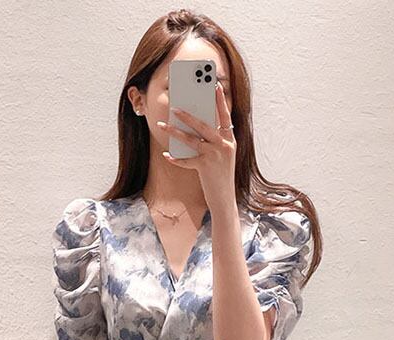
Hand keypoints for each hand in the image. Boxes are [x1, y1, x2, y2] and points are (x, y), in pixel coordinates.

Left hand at [159, 81, 235, 210]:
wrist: (224, 199)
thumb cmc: (220, 176)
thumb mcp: (221, 156)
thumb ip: (213, 141)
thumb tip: (194, 125)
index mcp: (230, 140)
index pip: (225, 116)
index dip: (220, 101)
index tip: (214, 86)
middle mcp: (224, 146)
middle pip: (204, 125)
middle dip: (188, 114)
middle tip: (175, 105)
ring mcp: (215, 156)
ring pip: (192, 140)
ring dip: (175, 131)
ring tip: (163, 124)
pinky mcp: (205, 167)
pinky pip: (186, 160)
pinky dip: (175, 158)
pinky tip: (165, 154)